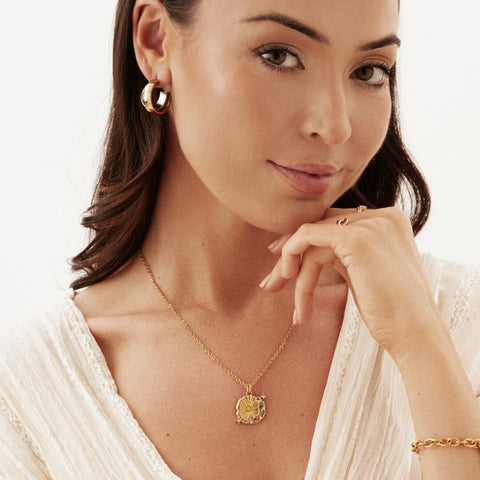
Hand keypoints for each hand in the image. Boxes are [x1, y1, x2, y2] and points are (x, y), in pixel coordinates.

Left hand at [260, 206, 441, 356]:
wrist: (415, 335)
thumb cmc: (392, 312)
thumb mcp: (367, 272)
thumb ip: (345, 253)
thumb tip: (307, 250)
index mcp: (387, 221)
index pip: (334, 224)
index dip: (305, 243)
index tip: (285, 266)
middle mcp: (381, 216)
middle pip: (321, 228)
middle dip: (291, 255)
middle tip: (270, 283)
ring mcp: (370, 225)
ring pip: (312, 239)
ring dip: (293, 273)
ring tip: (294, 310)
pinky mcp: (356, 239)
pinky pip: (307, 237)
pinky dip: (291, 256)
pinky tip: (289, 286)